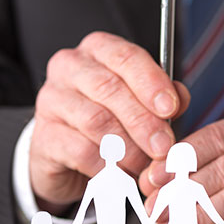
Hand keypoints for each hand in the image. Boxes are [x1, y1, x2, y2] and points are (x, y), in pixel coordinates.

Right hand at [29, 32, 189, 209]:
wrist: (66, 153)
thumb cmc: (109, 117)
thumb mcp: (138, 101)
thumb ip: (162, 96)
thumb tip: (180, 99)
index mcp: (98, 49)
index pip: (126, 57)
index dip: (151, 83)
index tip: (171, 108)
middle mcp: (70, 66)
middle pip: (110, 89)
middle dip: (142, 121)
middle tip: (163, 147)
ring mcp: (51, 99)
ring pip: (96, 121)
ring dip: (128, 148)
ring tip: (145, 165)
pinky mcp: (44, 135)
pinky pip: (81, 150)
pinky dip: (107, 166)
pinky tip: (121, 174)